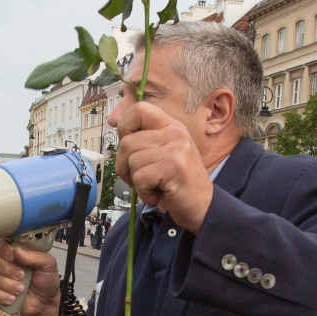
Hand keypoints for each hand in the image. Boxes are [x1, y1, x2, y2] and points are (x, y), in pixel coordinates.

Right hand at [0, 239, 60, 315]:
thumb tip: (17, 250)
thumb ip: (35, 256)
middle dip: (8, 270)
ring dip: (8, 285)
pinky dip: (3, 296)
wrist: (45, 303)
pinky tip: (13, 298)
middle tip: (22, 276)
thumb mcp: (48, 264)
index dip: (3, 249)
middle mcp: (5, 263)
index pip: (0, 244)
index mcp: (16, 252)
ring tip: (21, 289)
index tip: (13, 257)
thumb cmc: (46, 281)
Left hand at [115, 101, 213, 234]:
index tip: (129, 148)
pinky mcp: (174, 167)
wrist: (202, 206)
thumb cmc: (176, 183)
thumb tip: (114, 125)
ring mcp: (177, 148)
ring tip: (153, 186)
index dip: (125, 127)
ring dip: (136, 181)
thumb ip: (143, 140)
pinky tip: (157, 195)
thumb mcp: (162, 153)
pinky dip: (143, 192)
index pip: (139, 109)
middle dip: (125, 166)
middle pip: (127, 142)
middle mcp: (175, 133)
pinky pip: (140, 177)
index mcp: (171, 126)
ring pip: (132, 161)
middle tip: (141, 178)